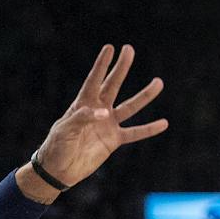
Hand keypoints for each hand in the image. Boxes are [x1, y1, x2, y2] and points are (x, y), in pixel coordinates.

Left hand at [23, 44, 166, 192]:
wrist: (58, 170)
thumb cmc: (56, 147)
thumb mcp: (65, 130)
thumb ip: (82, 118)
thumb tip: (104, 113)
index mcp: (82, 104)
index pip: (94, 80)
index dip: (101, 65)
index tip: (110, 48)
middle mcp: (97, 111)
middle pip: (112, 85)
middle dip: (121, 68)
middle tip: (129, 49)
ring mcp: (107, 124)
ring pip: (129, 106)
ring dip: (144, 96)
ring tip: (158, 82)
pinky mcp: (113, 140)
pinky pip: (134, 133)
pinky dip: (148, 129)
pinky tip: (163, 123)